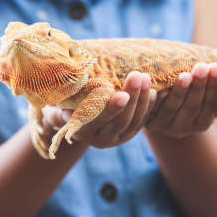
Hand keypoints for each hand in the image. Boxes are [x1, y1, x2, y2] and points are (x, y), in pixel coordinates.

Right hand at [40, 71, 155, 148]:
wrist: (71, 120)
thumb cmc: (62, 106)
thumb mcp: (57, 107)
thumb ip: (63, 106)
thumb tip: (68, 100)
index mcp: (83, 132)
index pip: (100, 121)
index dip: (112, 109)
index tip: (122, 94)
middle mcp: (101, 140)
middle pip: (122, 121)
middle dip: (132, 98)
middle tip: (138, 77)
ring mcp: (117, 138)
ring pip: (135, 121)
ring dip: (144, 99)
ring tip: (147, 78)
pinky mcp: (129, 134)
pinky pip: (143, 121)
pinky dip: (151, 106)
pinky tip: (158, 91)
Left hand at [145, 62, 216, 138]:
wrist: (161, 106)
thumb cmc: (191, 95)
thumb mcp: (207, 99)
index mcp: (201, 123)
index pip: (210, 104)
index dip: (213, 86)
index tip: (216, 67)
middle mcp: (183, 128)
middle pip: (192, 106)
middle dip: (198, 86)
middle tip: (202, 67)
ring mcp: (163, 126)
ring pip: (172, 108)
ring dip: (179, 91)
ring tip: (184, 75)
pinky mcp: (146, 120)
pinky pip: (150, 109)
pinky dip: (154, 99)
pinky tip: (157, 87)